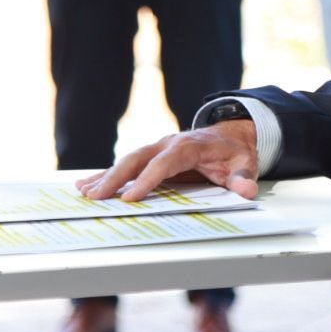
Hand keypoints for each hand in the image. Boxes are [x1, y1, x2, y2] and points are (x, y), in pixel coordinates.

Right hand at [76, 120, 259, 202]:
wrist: (229, 134)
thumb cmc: (234, 151)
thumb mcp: (245, 163)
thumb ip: (243, 177)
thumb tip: (246, 190)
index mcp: (188, 146)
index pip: (164, 163)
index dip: (147, 180)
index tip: (131, 197)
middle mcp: (167, 144)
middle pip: (137, 158)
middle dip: (115, 177)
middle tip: (97, 196)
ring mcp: (156, 148)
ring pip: (127, 161)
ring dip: (105, 176)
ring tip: (84, 192)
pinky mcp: (151, 156)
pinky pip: (126, 165)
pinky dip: (106, 174)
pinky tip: (87, 184)